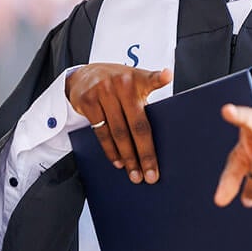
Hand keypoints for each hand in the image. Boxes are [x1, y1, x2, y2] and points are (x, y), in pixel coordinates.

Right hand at [66, 64, 172, 183]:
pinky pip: (102, 133)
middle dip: (145, 153)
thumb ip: (146, 99)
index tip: (168, 76)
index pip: (150, 79)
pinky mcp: (88, 102)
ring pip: (118, 132)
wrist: (83, 76)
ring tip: (135, 174)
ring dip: (128, 157)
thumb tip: (162, 130)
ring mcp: (103, 92)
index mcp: (137, 78)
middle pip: (136, 124)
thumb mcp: (133, 82)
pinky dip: (111, 150)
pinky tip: (118, 161)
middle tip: (151, 174)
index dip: (160, 78)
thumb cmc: (116, 84)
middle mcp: (121, 84)